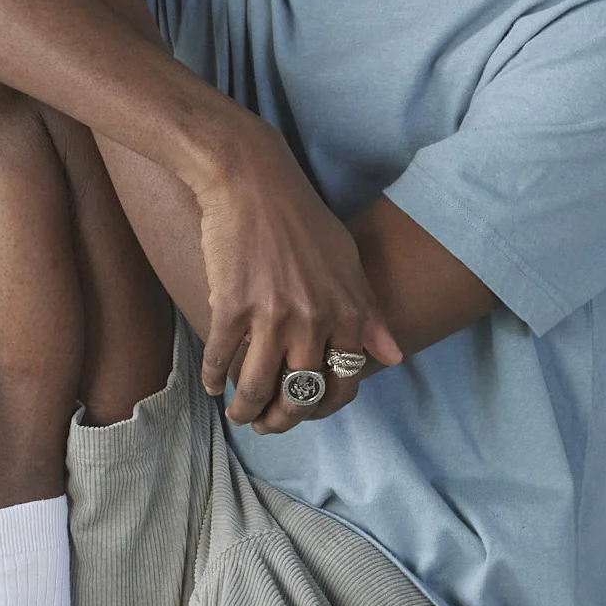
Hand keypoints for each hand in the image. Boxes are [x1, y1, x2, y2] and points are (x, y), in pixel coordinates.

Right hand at [197, 135, 402, 435]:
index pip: (344, 384)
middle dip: (282, 420)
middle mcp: (314, 321)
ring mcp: (272, 317)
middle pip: (300, 395)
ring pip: (258, 387)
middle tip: (268, 424)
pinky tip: (212, 386)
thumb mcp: (349, 262)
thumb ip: (369, 314)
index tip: (307, 411)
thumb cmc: (302, 218)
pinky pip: (222, 360)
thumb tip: (393, 357)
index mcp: (347, 313)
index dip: (324, 408)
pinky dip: (214, 380)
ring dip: (245, 410)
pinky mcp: (232, 308)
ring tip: (238, 413)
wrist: (252, 182)